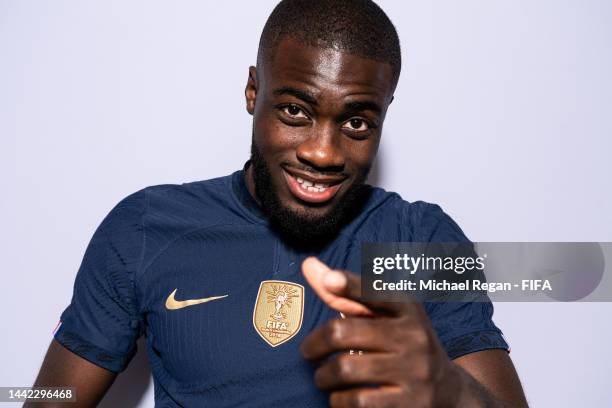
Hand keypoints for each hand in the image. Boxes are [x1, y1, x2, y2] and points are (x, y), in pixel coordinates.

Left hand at [301, 257, 463, 407]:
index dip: (351, 284)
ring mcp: (414, 370)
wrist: (449, 391)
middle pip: (345, 332)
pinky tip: (339, 396)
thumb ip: (345, 293)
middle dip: (315, 343)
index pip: (375, 291)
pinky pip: (358, 400)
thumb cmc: (401, 343)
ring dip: (323, 375)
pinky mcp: (409, 403)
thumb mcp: (383, 315)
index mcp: (407, 308)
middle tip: (307, 351)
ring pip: (346, 368)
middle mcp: (413, 335)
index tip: (329, 279)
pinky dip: (338, 400)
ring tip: (322, 376)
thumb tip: (309, 264)